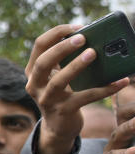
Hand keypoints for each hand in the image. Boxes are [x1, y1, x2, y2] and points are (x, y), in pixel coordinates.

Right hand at [25, 23, 129, 153]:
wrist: (58, 127)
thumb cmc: (62, 94)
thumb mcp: (58, 75)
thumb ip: (65, 59)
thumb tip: (96, 38)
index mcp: (33, 72)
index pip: (39, 46)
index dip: (57, 33)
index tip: (77, 27)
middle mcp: (35, 85)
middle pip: (42, 63)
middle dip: (61, 48)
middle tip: (83, 38)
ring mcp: (47, 99)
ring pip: (58, 81)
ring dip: (76, 66)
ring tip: (93, 53)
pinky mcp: (63, 111)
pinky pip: (84, 98)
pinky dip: (104, 89)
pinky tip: (120, 82)